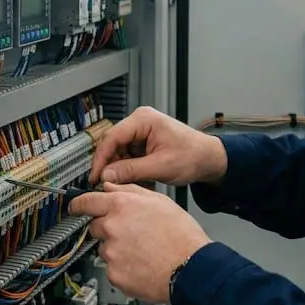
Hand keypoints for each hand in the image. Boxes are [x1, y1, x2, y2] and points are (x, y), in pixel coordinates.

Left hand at [70, 183, 211, 303]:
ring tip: (142, 251)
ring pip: (105, 249)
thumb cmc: (181, 235)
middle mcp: (112, 227)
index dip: (78, 204)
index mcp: (121, 205)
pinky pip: (112, 268)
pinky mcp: (114, 274)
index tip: (75, 207)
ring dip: (117, 249)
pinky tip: (142, 264)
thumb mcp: (160, 201)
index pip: (86, 202)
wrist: (191, 268)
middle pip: (95, 226)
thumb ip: (130, 190)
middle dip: (107, 229)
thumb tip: (111, 186)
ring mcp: (111, 252)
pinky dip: (123, 268)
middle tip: (130, 234)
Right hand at [90, 106, 227, 185]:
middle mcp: (140, 122)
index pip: (112, 137)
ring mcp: (141, 132)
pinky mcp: (144, 143)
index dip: (101, 158)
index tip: (95, 176)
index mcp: (143, 119)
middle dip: (110, 165)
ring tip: (125, 185)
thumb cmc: (193, 156)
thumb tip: (106, 175)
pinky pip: (128, 156)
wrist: (209, 159)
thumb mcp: (160, 166)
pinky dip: (129, 170)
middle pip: (113, 144)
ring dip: (120, 169)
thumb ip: (131, 170)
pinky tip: (135, 180)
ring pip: (119, 152)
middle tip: (106, 184)